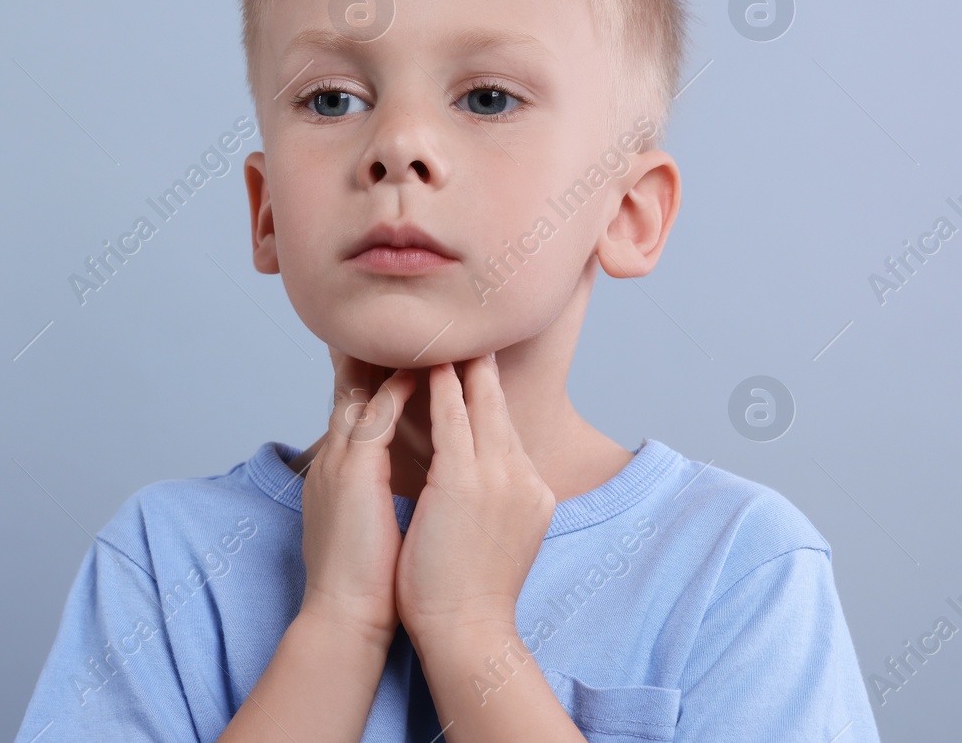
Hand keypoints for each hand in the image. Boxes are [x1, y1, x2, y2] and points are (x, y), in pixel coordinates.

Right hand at [298, 346, 418, 648]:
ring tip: (422, 334)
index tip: (402, 352)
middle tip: (407, 325)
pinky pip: (376, 414)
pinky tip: (421, 371)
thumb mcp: (372, 523)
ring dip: (392, 362)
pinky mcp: (353, 470)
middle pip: (355, 388)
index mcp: (339, 470)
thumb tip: (412, 480)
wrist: (346, 617)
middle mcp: (334, 457)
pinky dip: (397, 390)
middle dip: (379, 356)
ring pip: (363, 391)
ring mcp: (340, 460)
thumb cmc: (367, 581)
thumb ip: (382, 492)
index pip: (360, 408)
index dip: (379, 377)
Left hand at [395, 354, 555, 641]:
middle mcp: (522, 478)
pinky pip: (454, 419)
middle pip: (502, 409)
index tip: (479, 364)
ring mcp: (498, 477)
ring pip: (480, 405)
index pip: (508, 431)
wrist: (467, 631)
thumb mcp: (496, 536)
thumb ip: (495, 501)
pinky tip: (432, 365)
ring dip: (463, 367)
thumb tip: (479, 487)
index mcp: (531, 493)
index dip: (491, 396)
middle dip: (484, 369)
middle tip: (472, 331)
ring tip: (450, 334)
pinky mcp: (466, 480)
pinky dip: (443, 388)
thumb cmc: (468, 593)